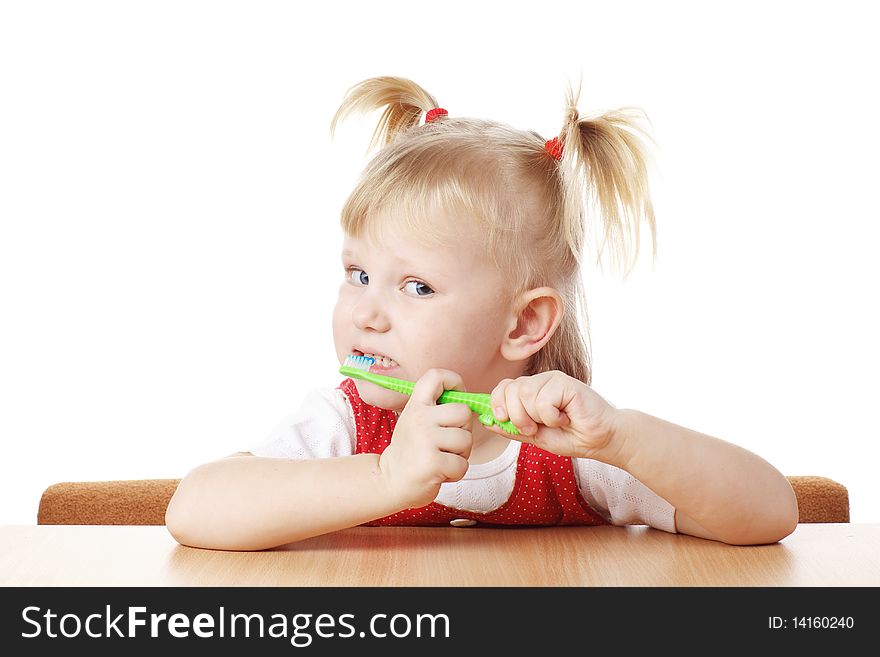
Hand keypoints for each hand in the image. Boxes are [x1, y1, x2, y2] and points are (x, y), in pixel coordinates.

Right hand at [378, 369, 472, 508]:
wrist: (389, 482)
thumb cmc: (410, 451)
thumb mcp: (415, 421)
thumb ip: (436, 409)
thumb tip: (468, 399)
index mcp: (416, 405)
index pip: (436, 376)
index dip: (454, 382)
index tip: (456, 397)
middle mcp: (419, 418)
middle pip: (464, 412)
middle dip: (463, 430)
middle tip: (448, 443)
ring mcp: (425, 440)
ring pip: (466, 440)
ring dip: (460, 454)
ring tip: (442, 459)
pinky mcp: (433, 463)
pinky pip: (463, 464)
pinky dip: (456, 472)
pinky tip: (440, 472)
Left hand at [488, 370, 618, 458]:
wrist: (601, 440)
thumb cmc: (571, 437)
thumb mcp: (535, 436)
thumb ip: (511, 428)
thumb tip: (486, 421)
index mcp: (530, 391)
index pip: (502, 387)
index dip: (497, 403)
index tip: (504, 419)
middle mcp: (539, 382)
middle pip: (510, 390)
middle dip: (518, 416)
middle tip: (536, 428)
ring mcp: (552, 379)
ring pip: (525, 394)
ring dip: (537, 418)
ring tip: (556, 422)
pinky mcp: (565, 382)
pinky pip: (543, 400)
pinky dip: (552, 416)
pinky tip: (567, 417)